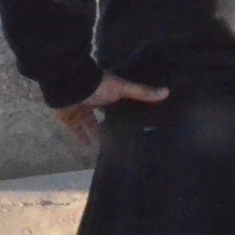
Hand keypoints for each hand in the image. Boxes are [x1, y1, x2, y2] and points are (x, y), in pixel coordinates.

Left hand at [52, 73, 170, 148]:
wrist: (68, 86)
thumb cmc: (96, 85)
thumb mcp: (122, 88)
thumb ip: (141, 92)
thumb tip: (167, 92)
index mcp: (107, 91)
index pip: (119, 102)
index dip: (126, 111)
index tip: (137, 121)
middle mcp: (95, 100)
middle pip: (105, 115)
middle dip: (111, 124)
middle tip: (124, 139)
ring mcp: (81, 109)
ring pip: (91, 124)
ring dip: (97, 134)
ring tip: (108, 147)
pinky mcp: (70, 118)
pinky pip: (77, 130)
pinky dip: (82, 138)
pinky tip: (89, 149)